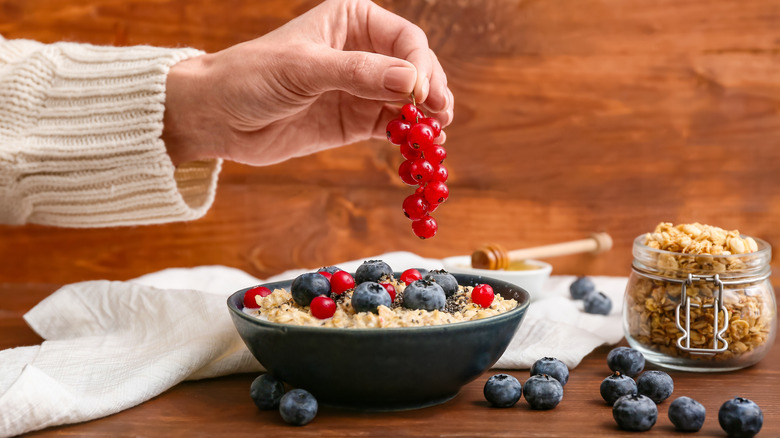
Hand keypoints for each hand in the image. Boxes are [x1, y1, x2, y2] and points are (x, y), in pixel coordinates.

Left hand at [162, 0, 453, 165]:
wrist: (217, 116)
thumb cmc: (251, 76)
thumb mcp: (303, 69)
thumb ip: (358, 74)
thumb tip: (412, 81)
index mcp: (352, 20)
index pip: (404, 38)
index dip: (420, 64)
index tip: (423, 93)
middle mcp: (364, 51)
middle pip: (415, 69)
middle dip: (431, 91)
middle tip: (440, 117)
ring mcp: (362, 88)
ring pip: (408, 100)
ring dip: (426, 117)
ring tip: (436, 136)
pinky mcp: (355, 121)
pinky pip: (392, 127)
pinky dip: (409, 138)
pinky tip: (420, 148)